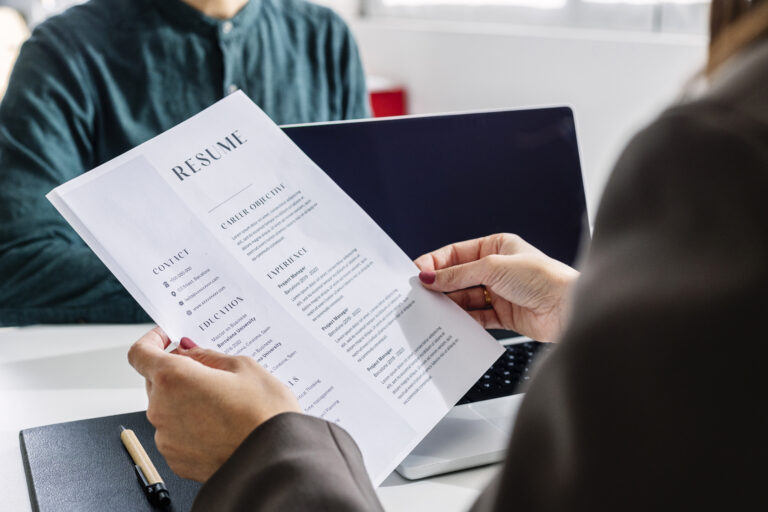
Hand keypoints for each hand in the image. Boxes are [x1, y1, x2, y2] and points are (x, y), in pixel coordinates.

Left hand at [127, 327, 300, 481]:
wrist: (275, 462)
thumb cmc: (265, 414)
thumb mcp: (244, 368)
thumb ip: (209, 356)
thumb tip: (190, 351)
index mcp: (174, 378)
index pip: (141, 353)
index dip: (152, 341)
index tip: (166, 338)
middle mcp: (160, 408)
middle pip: (156, 381)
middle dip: (178, 373)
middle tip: (211, 372)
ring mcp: (165, 438)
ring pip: (167, 408)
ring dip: (186, 401)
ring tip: (223, 404)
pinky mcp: (176, 460)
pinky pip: (176, 434)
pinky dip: (192, 426)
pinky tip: (221, 426)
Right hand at [414, 233, 578, 341]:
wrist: (568, 308)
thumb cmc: (542, 277)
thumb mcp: (493, 269)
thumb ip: (458, 274)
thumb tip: (430, 277)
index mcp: (496, 247)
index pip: (456, 253)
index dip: (436, 263)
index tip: (418, 274)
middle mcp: (497, 269)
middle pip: (459, 277)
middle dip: (441, 286)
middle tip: (420, 295)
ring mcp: (500, 293)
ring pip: (466, 298)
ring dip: (451, 304)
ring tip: (433, 310)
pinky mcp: (504, 315)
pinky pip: (477, 317)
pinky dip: (464, 321)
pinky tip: (451, 323)